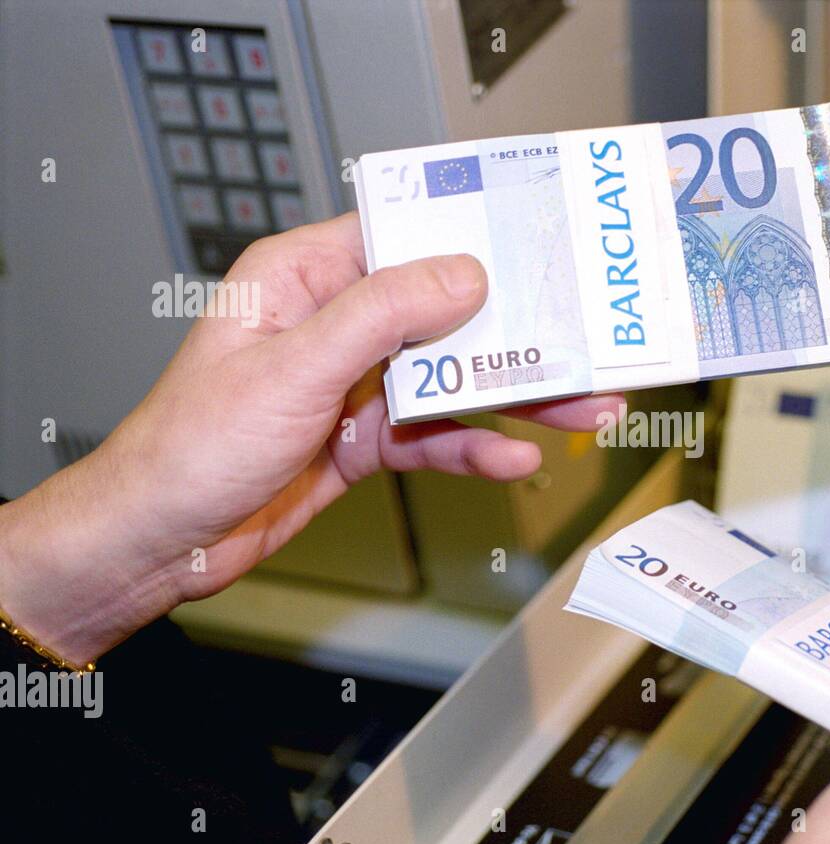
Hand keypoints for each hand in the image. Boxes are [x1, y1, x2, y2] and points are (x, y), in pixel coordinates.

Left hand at [0, 213, 621, 665]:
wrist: (163, 542)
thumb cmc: (191, 447)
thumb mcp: (293, 368)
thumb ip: (380, 317)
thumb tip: (460, 275)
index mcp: (302, 279)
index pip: (401, 234)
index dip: (471, 233)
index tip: (538, 237)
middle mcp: (334, 323)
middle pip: (445, 313)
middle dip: (517, 330)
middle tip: (584, 338)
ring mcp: (353, 383)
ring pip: (451, 378)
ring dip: (515, 395)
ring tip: (580, 405)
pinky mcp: (364, 436)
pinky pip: (434, 435)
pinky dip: (475, 447)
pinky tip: (513, 456)